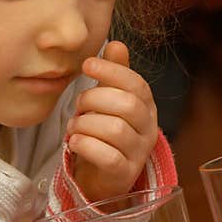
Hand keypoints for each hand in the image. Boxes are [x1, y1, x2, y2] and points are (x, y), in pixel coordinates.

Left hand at [68, 41, 158, 200]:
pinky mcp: (124, 174)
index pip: (137, 84)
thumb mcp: (109, 100)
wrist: (100, 177)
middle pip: (127, 105)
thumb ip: (114, 74)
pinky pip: (109, 157)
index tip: (87, 65)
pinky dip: (87, 146)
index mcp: (147, 108)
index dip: (112, 71)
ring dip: (86, 124)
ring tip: (73, 128)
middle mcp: (148, 130)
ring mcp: (138, 154)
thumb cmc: (104, 135)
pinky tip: (74, 142)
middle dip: (95, 99)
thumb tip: (117, 44)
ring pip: (116, 130)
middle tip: (77, 106)